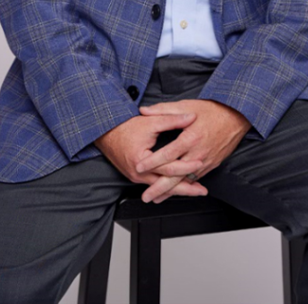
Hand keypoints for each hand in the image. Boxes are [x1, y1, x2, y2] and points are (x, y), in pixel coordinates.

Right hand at [94, 114, 209, 202]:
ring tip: (195, 191)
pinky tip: (180, 187)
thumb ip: (172, 119)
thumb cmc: (125, 127)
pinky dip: (168, 186)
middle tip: (202, 190)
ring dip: (178, 189)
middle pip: (166, 184)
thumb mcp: (151, 121)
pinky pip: (155, 184)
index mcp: (141, 160)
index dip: (185, 165)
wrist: (106, 132)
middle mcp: (138, 173)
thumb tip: (191, 117)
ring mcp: (136, 177)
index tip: (199, 162)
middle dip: (186, 188)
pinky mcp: (137, 177)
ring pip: (161, 188)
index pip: (168, 167)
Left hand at [135, 100, 250, 201]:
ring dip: (171, 191)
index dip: (152, 162)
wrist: (236, 116)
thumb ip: (163, 110)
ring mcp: (206, 160)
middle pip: (176, 175)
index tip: (139, 168)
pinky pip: (196, 178)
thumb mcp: (186, 105)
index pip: (167, 154)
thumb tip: (144, 110)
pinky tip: (177, 191)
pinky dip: (186, 186)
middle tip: (146, 196)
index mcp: (190, 138)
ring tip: (157, 198)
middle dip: (159, 188)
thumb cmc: (212, 110)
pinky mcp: (212, 164)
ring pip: (186, 180)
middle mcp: (198, 152)